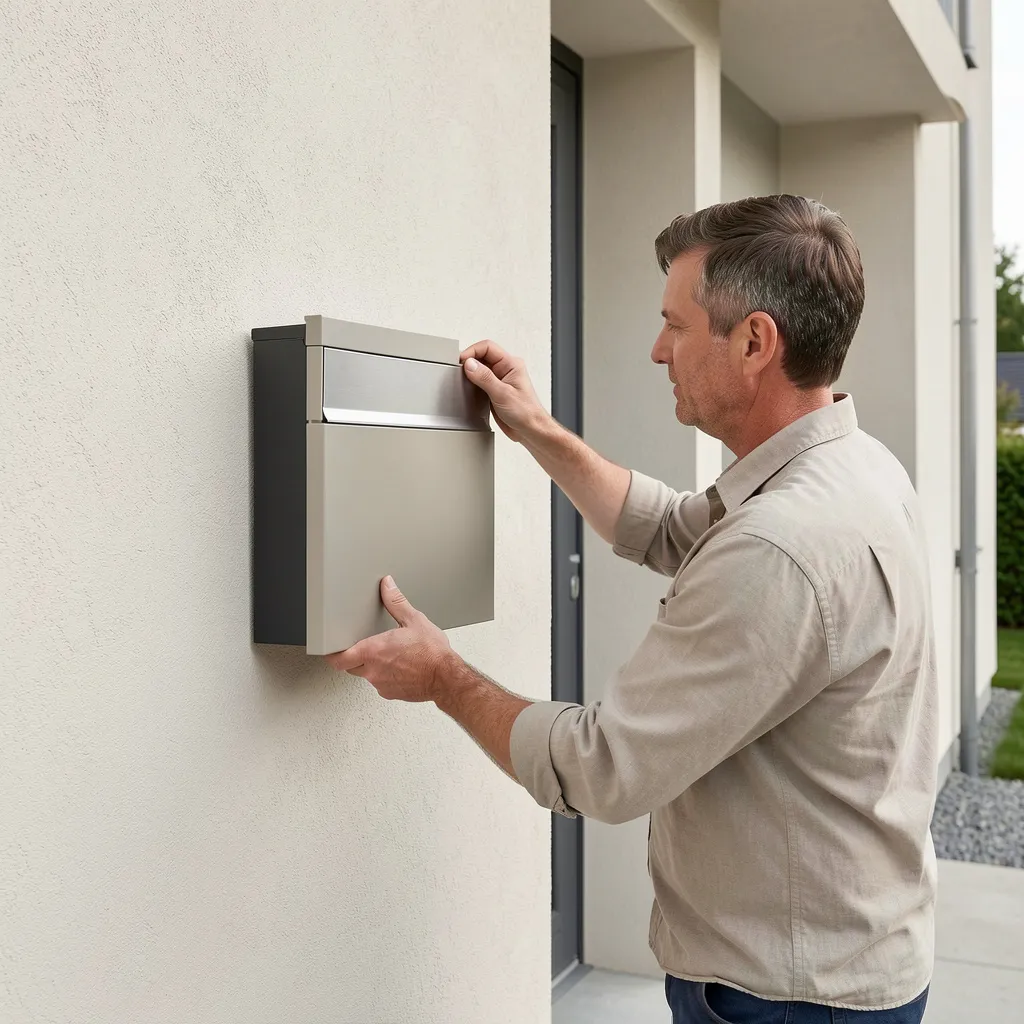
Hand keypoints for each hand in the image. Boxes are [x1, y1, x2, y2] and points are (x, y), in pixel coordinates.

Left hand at [325, 577, 453, 701]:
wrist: (446, 677)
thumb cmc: (432, 653)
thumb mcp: (414, 620)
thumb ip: (396, 602)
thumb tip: (387, 585)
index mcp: (373, 651)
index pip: (338, 658)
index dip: (330, 654)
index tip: (330, 648)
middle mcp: (373, 670)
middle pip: (349, 666)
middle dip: (352, 656)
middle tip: (361, 646)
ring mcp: (381, 684)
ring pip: (366, 674)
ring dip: (372, 665)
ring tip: (389, 655)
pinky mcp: (391, 693)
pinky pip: (380, 683)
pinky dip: (385, 675)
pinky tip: (399, 666)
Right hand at [460, 341, 549, 443]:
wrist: (530, 430)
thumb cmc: (526, 413)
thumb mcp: (502, 394)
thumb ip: (485, 378)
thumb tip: (470, 364)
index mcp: (511, 364)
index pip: (488, 347)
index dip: (472, 351)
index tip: (461, 361)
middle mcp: (506, 370)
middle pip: (482, 356)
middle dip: (469, 362)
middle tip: (459, 372)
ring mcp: (500, 380)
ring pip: (480, 369)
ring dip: (470, 374)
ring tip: (463, 381)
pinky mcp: (494, 391)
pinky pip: (480, 382)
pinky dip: (472, 384)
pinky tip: (469, 390)